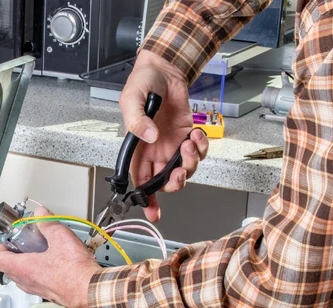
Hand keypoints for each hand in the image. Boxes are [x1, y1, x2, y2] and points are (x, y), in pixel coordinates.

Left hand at [0, 208, 102, 307]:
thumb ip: (47, 223)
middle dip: (14, 253)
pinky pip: (35, 282)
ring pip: (22, 276)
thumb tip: (41, 214)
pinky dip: (38, 271)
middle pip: (8, 268)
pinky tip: (53, 261)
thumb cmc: (75, 272)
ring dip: (26, 263)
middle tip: (24, 242)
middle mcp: (26, 281)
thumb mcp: (61, 238)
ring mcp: (36, 289)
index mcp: (23, 268)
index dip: (0, 247)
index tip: (9, 239)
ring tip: (39, 251)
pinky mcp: (48, 293)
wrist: (90, 292)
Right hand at [119, 50, 208, 220]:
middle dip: (175, 182)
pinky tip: (196, 133)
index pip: (140, 181)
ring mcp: (173, 145)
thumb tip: (150, 138)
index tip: (153, 212)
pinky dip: (201, 147)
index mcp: (137, 150)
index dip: (146, 199)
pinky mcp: (188, 136)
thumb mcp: (130, 100)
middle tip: (179, 171)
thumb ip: (136, 121)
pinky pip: (199, 152)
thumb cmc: (143, 83)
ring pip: (185, 170)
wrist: (165, 69)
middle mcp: (155, 152)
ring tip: (188, 142)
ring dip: (190, 162)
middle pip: (165, 182)